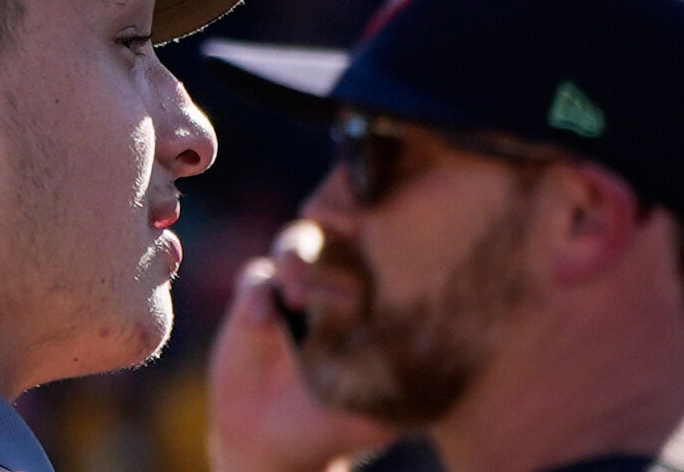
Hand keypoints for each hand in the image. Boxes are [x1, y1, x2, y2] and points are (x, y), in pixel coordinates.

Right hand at [206, 244, 392, 471]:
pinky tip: (261, 317)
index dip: (381, 245)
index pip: (381, 264)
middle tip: (329, 276)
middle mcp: (333, 292)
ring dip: (295, 255)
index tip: (378, 264)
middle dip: (332, 244)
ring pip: (296, 244)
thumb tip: (430, 372)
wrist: (266, 442)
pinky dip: (257, 291)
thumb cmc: (330, 429)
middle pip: (338, 240)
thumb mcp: (373, 418)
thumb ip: (396, 392)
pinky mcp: (253, 303)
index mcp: (370, 311)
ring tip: (291, 292)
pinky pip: (255, 278)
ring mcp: (292, 293)